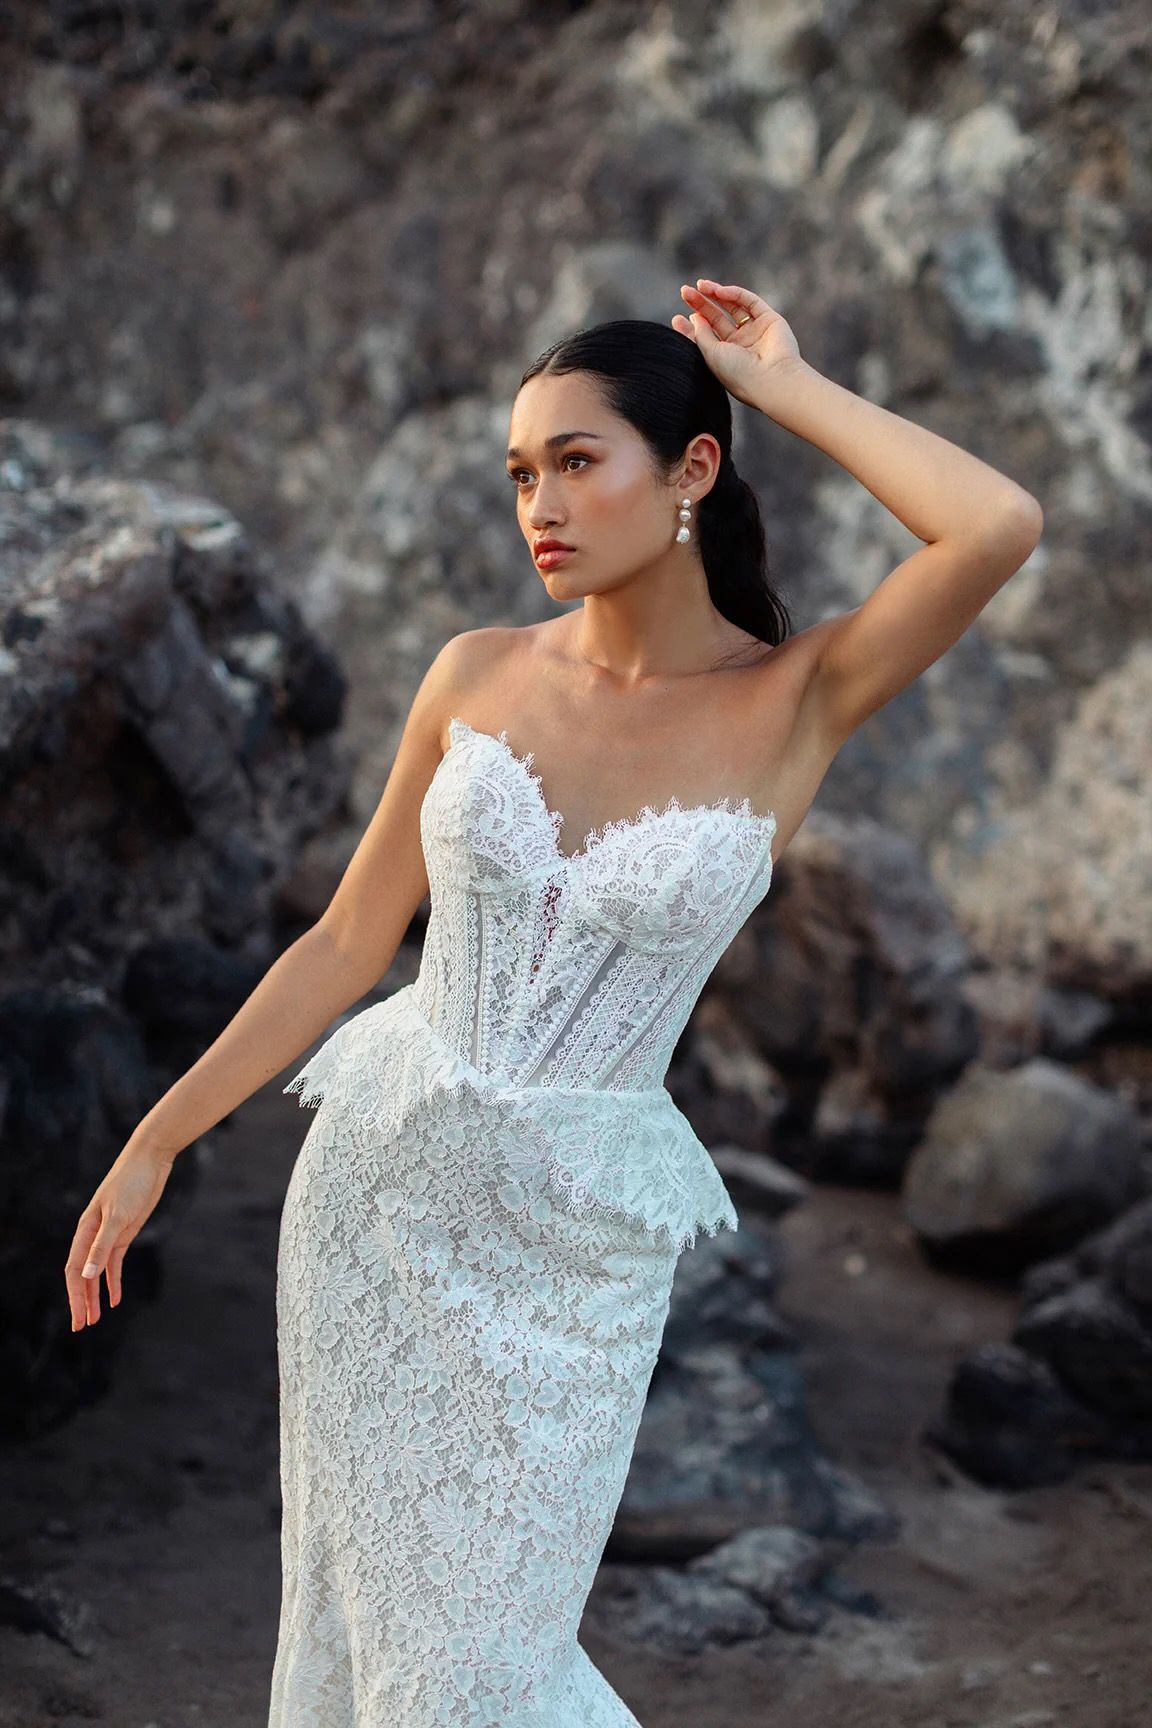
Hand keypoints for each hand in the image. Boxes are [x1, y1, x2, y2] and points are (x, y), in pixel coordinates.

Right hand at [65, 1139, 178, 1329]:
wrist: (150, 1160)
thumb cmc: (131, 1183)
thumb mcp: (118, 1216)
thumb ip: (102, 1246)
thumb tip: (86, 1275)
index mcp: (85, 1230)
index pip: (74, 1270)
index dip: (75, 1297)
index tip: (79, 1319)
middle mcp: (93, 1235)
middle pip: (83, 1275)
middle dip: (81, 1302)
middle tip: (82, 1327)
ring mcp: (109, 1235)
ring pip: (97, 1272)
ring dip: (95, 1295)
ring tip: (96, 1319)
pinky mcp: (125, 1233)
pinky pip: (114, 1263)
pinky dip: (113, 1281)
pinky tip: (115, 1299)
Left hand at [671, 278, 806, 407]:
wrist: (772, 378)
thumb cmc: (738, 373)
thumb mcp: (711, 355)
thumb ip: (701, 334)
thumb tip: (694, 317)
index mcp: (725, 359)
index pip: (706, 338)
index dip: (691, 327)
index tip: (676, 318)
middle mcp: (741, 346)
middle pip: (717, 320)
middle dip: (701, 305)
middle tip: (684, 292)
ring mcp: (755, 332)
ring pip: (733, 307)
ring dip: (716, 295)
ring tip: (699, 286)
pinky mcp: (770, 320)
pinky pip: (750, 302)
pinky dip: (734, 294)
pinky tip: (719, 291)